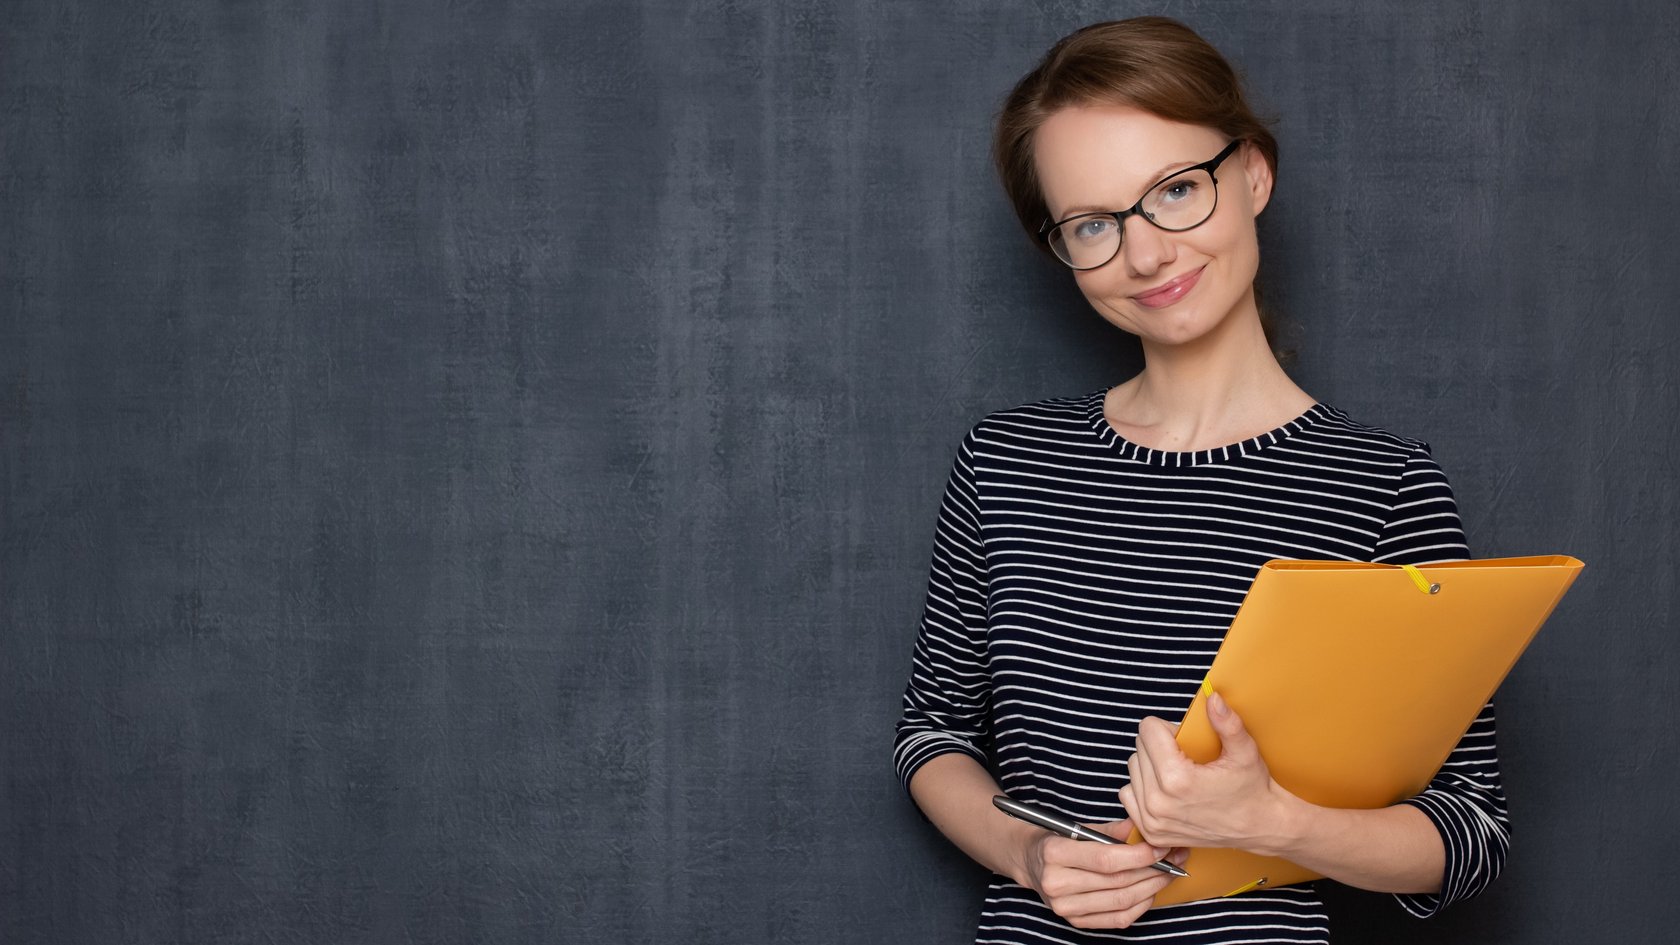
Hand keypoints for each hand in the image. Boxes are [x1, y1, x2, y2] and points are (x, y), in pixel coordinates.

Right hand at [1018, 821, 1188, 929]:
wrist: (1029, 863)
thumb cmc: (1056, 841)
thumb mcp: (1077, 827)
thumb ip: (1110, 830)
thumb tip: (1142, 826)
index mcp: (1055, 854)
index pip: (1106, 859)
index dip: (1140, 855)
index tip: (1161, 848)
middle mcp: (1056, 884)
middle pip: (1117, 882)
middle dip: (1153, 870)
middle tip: (1175, 859)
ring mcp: (1065, 907)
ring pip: (1121, 901)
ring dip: (1152, 888)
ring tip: (1168, 873)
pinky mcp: (1075, 921)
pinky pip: (1117, 919)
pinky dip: (1140, 906)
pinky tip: (1151, 891)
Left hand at [1118, 691, 1293, 851]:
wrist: (1260, 828)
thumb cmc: (1252, 789)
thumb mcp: (1244, 752)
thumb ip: (1227, 723)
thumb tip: (1212, 698)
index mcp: (1177, 779)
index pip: (1147, 730)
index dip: (1167, 728)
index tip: (1184, 739)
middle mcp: (1158, 802)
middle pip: (1139, 748)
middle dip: (1159, 746)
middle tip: (1185, 756)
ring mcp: (1153, 820)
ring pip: (1133, 770)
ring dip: (1150, 766)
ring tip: (1177, 773)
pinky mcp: (1151, 832)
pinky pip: (1128, 795)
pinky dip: (1143, 788)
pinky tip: (1166, 790)